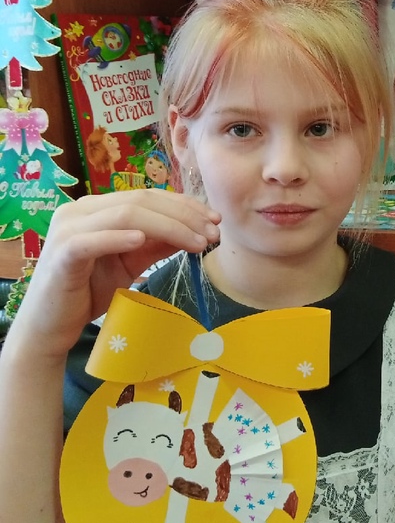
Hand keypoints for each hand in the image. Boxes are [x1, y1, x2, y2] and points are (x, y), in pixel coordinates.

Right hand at [8, 190, 219, 363]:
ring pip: (125, 215)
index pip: (148, 196)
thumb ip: (158, 244)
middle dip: (183, 216)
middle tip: (213, 234)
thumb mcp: (132, 264)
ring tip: (196, 243)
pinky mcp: (61, 253)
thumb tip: (197, 229)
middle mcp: (81, 210)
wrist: (51, 326)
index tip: (215, 221)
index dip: (184, 205)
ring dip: (167, 226)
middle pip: (141, 201)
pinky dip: (119, 238)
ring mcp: (68, 229)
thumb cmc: (89, 292)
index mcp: (98, 208)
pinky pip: (92, 240)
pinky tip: (143, 242)